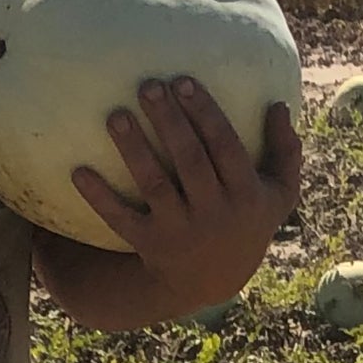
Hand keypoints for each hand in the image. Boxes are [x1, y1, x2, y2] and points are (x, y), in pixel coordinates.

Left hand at [69, 78, 301, 306]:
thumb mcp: (279, 196)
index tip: (183, 81)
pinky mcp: (149, 244)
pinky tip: (78, 171)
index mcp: (246, 195)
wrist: (213, 282)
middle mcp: (214, 213)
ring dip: (134, 150)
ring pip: (155, 185)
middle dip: (169, 121)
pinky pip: (121, 219)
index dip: (205, 113)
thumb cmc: (246, 223)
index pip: (226, 146)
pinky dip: (100, 197)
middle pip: (190, 160)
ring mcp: (180, 230)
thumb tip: (279, 104)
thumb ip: (285, 152)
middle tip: (148, 85)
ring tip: (116, 116)